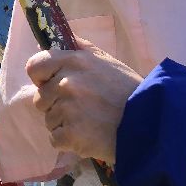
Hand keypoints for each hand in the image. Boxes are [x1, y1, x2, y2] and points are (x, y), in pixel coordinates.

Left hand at [26, 36, 142, 164]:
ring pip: (49, 120)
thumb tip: (47, 42)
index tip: (51, 84)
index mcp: (74, 61)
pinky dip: (69, 142)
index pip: (35, 66)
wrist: (150, 123)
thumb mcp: (106, 61)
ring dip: (64, 124)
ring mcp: (68, 110)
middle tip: (82, 108)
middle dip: (56, 105)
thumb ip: (78, 49)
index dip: (41, 78)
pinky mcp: (71, 135)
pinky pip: (55, 140)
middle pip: (40, 98)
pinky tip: (88, 136)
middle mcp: (67, 83)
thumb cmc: (128, 91)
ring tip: (89, 122)